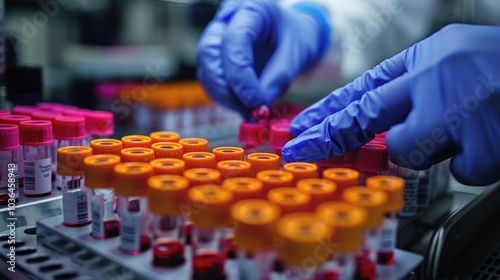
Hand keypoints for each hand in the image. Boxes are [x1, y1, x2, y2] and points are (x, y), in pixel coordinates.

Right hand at [196, 0, 329, 118]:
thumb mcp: (298, 53)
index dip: (241, 76)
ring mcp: (217, 39)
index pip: (234, 41)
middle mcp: (226, 20)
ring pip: (206, 70)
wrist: (293, 38)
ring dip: (224, 97)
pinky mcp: (215, 59)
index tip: (256, 102)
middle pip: (209, 53)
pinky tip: (244, 107)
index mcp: (251, 9)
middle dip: (226, 88)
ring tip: (250, 112)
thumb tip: (260, 104)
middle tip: (249, 111)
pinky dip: (225, 98)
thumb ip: (280, 76)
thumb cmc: (296, 38)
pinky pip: (211, 80)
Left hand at [282, 24, 499, 185]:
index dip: (328, 109)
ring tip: (477, 125)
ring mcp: (456, 109)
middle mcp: (436, 77)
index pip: (363, 86)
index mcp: (429, 56)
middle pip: (366, 113)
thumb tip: (383, 131)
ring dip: (439, 148)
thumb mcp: (455, 65)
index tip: (301, 128)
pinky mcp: (479, 141)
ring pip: (415, 149)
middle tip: (301, 147)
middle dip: (331, 135)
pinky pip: (460, 168)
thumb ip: (416, 93)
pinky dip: (477, 161)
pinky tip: (498, 138)